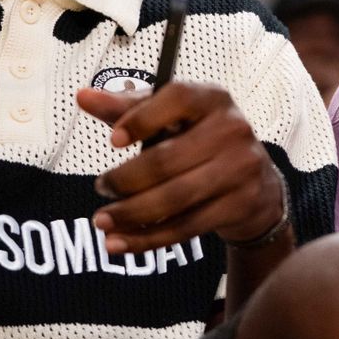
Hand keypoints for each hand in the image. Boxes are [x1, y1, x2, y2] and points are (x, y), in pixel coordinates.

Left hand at [76, 83, 285, 253]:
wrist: (257, 184)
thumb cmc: (201, 142)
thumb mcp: (171, 118)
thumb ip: (127, 109)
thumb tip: (82, 97)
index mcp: (212, 98)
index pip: (178, 98)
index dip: (142, 118)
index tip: (112, 140)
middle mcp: (233, 128)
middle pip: (168, 159)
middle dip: (125, 180)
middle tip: (101, 188)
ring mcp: (241, 168)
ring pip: (175, 198)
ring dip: (131, 214)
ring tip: (102, 220)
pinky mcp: (240, 204)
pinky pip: (186, 227)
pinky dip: (147, 239)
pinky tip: (119, 242)